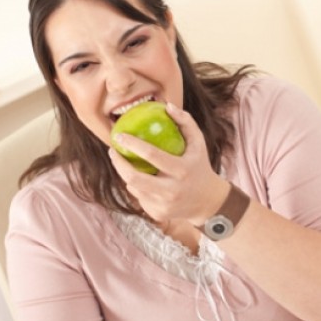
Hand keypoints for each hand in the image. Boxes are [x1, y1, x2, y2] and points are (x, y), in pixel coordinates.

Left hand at [108, 103, 228, 225]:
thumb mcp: (199, 142)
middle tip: (112, 151)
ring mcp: (164, 205)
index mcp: (182, 170)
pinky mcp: (159, 215)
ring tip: (125, 163)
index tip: (119, 136)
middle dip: (118, 163)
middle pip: (134, 178)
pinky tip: (140, 180)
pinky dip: (137, 188)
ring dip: (126, 174)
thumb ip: (185, 121)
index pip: (152, 156)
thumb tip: (167, 106)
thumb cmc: (199, 165)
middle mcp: (172, 190)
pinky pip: (139, 198)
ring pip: (133, 188)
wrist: (208, 202)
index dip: (133, 145)